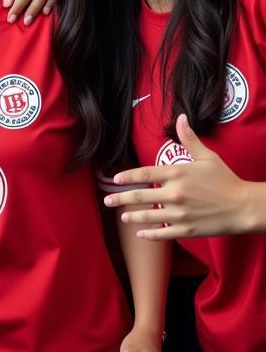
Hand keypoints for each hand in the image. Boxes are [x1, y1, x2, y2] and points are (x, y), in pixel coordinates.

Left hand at [105, 114, 260, 237]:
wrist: (244, 206)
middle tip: (107, 201)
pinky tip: (140, 234)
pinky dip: (150, 234)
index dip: (127, 177)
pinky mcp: (187, 229)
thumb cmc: (226, 180)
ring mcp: (180, 213)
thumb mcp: (207, 157)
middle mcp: (175, 193)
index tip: (115, 180)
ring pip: (148, 216)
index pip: (144, 173)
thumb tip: (181, 117)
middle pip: (140, 196)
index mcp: (177, 174)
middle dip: (120, 199)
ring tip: (123, 217)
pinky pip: (163, 233)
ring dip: (133, 216)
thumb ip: (189, 139)